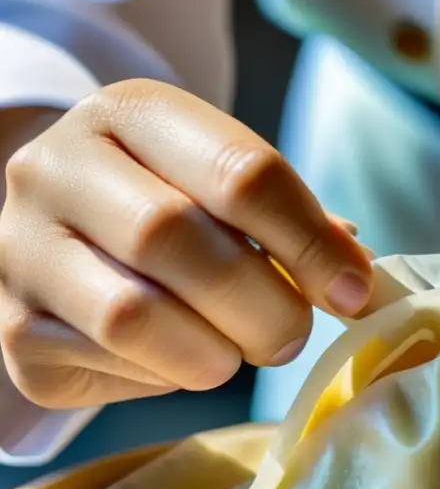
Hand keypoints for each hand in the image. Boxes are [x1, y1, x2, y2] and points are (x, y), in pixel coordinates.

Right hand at [0, 80, 371, 408]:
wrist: (70, 234)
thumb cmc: (174, 206)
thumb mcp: (230, 189)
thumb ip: (295, 223)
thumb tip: (355, 277)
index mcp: (132, 113)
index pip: (239, 171)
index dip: (310, 242)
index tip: (353, 293)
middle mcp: (58, 167)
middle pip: (176, 238)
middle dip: (262, 304)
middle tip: (292, 335)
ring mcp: (21, 248)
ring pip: (133, 315)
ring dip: (214, 351)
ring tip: (238, 351)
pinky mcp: (13, 329)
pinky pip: (108, 365)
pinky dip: (166, 375)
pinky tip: (178, 358)